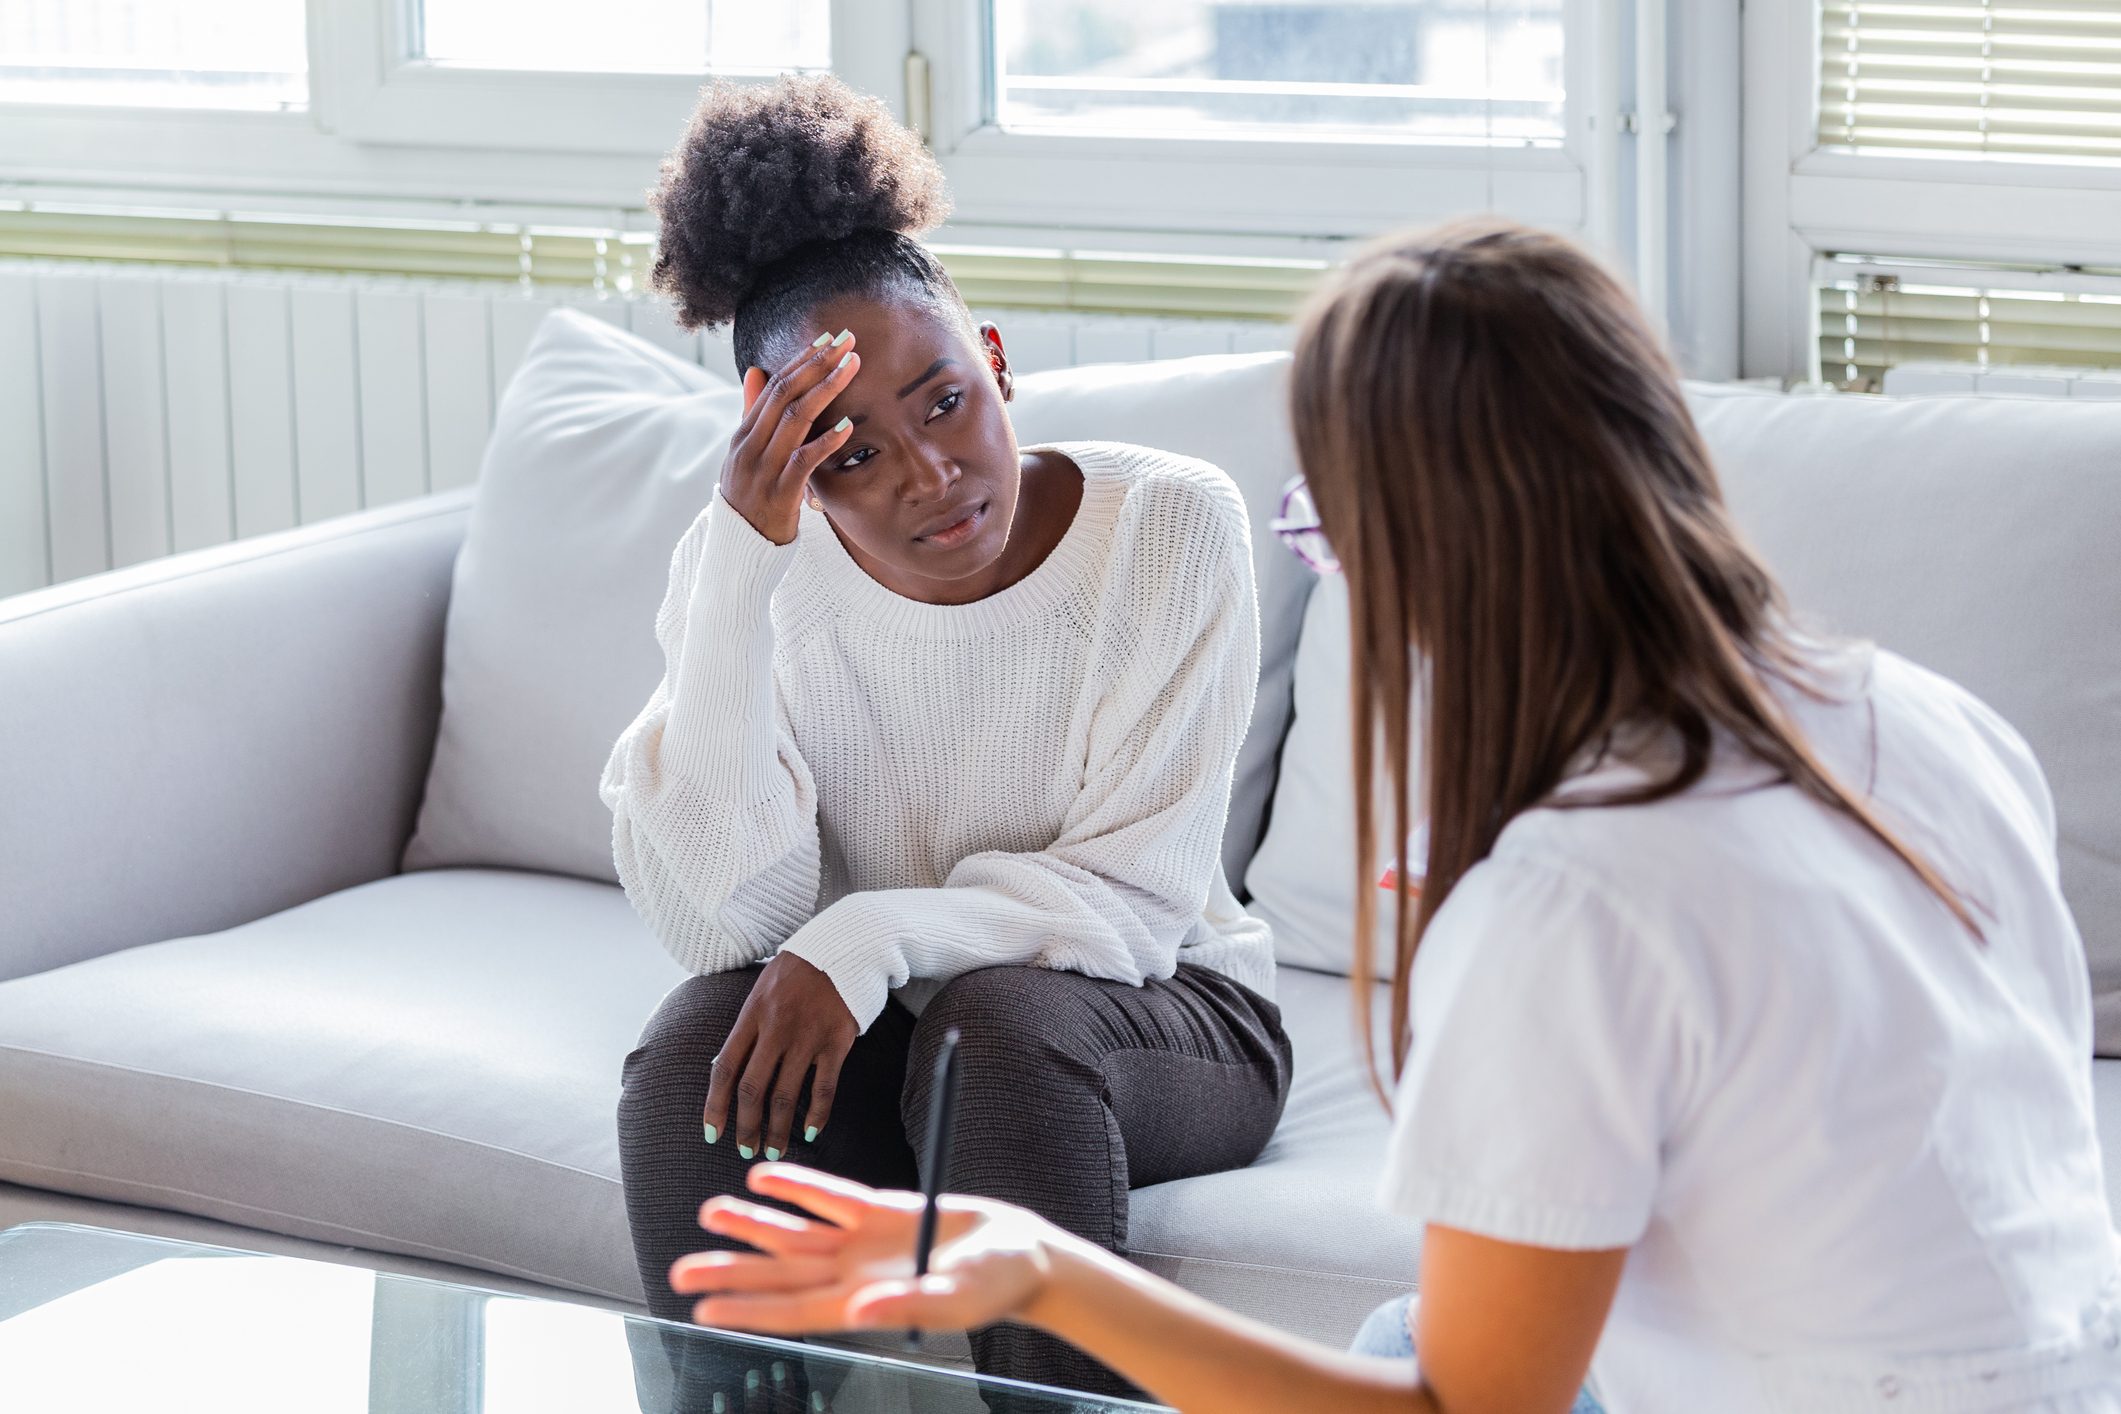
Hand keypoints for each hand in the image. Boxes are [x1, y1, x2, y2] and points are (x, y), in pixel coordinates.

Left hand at [672, 1164, 1058, 1336]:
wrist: (1019, 1253)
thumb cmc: (993, 1287)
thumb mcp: (954, 1301)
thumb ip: (907, 1303)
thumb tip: (861, 1308)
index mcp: (863, 1304)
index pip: (792, 1309)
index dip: (747, 1308)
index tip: (704, 1309)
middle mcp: (852, 1274)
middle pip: (780, 1271)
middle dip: (730, 1269)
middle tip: (679, 1268)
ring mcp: (861, 1241)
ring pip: (793, 1231)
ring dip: (750, 1223)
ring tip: (707, 1213)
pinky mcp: (878, 1210)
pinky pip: (827, 1195)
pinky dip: (795, 1185)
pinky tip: (762, 1179)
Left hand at [705, 953, 856, 1160]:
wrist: (842, 946)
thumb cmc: (798, 969)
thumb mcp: (761, 989)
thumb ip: (748, 1027)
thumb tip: (730, 1070)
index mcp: (751, 1015)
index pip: (725, 1068)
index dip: (716, 1104)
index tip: (712, 1132)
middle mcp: (776, 1028)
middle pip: (753, 1088)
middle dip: (746, 1126)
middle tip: (745, 1149)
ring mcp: (807, 1036)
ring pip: (786, 1094)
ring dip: (778, 1129)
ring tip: (774, 1150)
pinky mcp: (837, 1041)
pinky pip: (824, 1087)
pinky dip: (817, 1113)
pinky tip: (810, 1131)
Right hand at [722, 330, 860, 544]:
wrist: (738, 552)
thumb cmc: (751, 502)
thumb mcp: (747, 456)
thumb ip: (753, 415)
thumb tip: (754, 370)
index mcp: (743, 435)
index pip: (774, 386)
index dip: (802, 360)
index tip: (829, 339)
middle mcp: (749, 447)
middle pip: (785, 394)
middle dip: (818, 363)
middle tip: (847, 340)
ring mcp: (762, 470)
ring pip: (794, 419)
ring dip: (826, 388)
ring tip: (852, 367)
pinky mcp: (778, 495)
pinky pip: (802, 462)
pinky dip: (825, 442)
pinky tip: (848, 426)